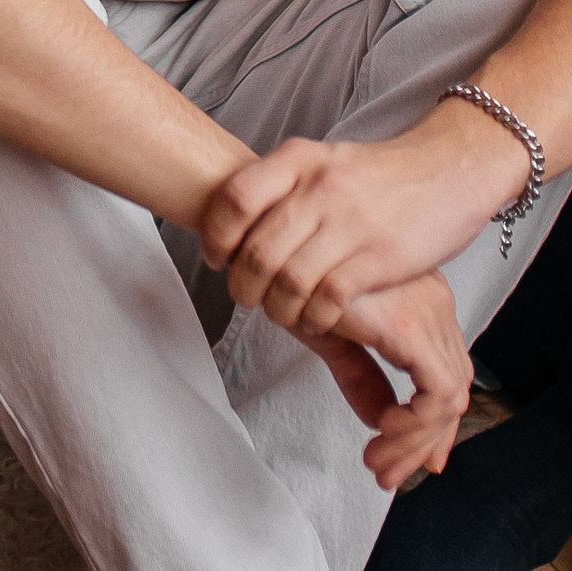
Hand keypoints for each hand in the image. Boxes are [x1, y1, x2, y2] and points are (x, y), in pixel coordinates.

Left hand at [199, 103, 528, 336]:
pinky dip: (314, 318)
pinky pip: (329, 298)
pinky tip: (316, 320)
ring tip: (279, 312)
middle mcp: (320, 188)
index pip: (235, 199)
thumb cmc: (381, 173)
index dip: (215, 236)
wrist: (452, 168)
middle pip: (257, 250)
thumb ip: (282, 184)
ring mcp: (351, 223)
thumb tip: (232, 221)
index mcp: (299, 159)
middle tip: (245, 296)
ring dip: (276, 308)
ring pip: (289, 281)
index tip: (216, 258)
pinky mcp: (381, 257)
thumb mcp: (324, 160)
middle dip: (242, 284)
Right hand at [293, 272, 469, 490]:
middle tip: (388, 472)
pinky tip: (383, 432)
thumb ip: (360, 374)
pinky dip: (417, 423)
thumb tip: (379, 419)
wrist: (258, 241)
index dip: (432, 420)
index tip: (407, 455)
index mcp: (418, 298)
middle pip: (454, 386)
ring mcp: (427, 311)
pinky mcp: (411, 325)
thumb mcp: (329, 333)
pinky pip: (437, 393)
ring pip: (449, 396)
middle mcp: (433, 302)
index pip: (445, 370)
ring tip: (378, 463)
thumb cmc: (284, 273)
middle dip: (424, 441)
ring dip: (416, 441)